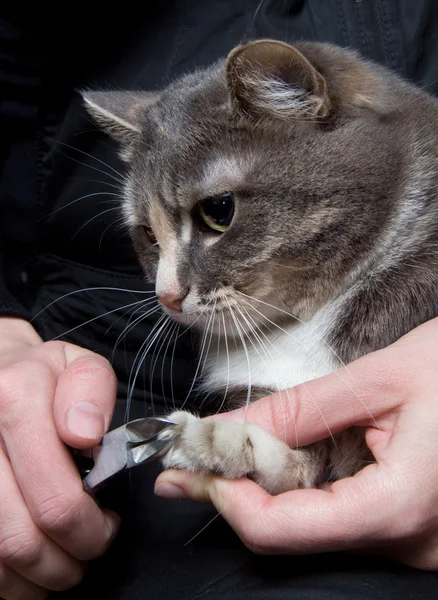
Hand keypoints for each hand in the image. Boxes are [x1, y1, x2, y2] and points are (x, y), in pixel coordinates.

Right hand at [0, 317, 118, 598]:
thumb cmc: (43, 376)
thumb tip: (85, 435)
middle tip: (91, 550)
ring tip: (64, 564)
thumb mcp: (78, 364)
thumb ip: (92, 390)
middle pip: (22, 537)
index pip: (56, 496)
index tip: (108, 524)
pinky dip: (9, 578)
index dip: (90, 527)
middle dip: (68, 560)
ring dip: (37, 576)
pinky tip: (31, 565)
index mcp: (14, 398)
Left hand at [156, 317, 437, 569]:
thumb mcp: (377, 379)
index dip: (226, 496)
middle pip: (293, 535)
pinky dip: (306, 490)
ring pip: (315, 529)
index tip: (192, 465)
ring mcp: (414, 542)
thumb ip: (296, 410)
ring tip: (243, 447)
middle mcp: (410, 544)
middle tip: (202, 452)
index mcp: (401, 507)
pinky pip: (344, 520)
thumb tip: (224, 428)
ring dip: (270, 488)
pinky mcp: (412, 527)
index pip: (281, 530)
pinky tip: (292, 457)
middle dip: (240, 490)